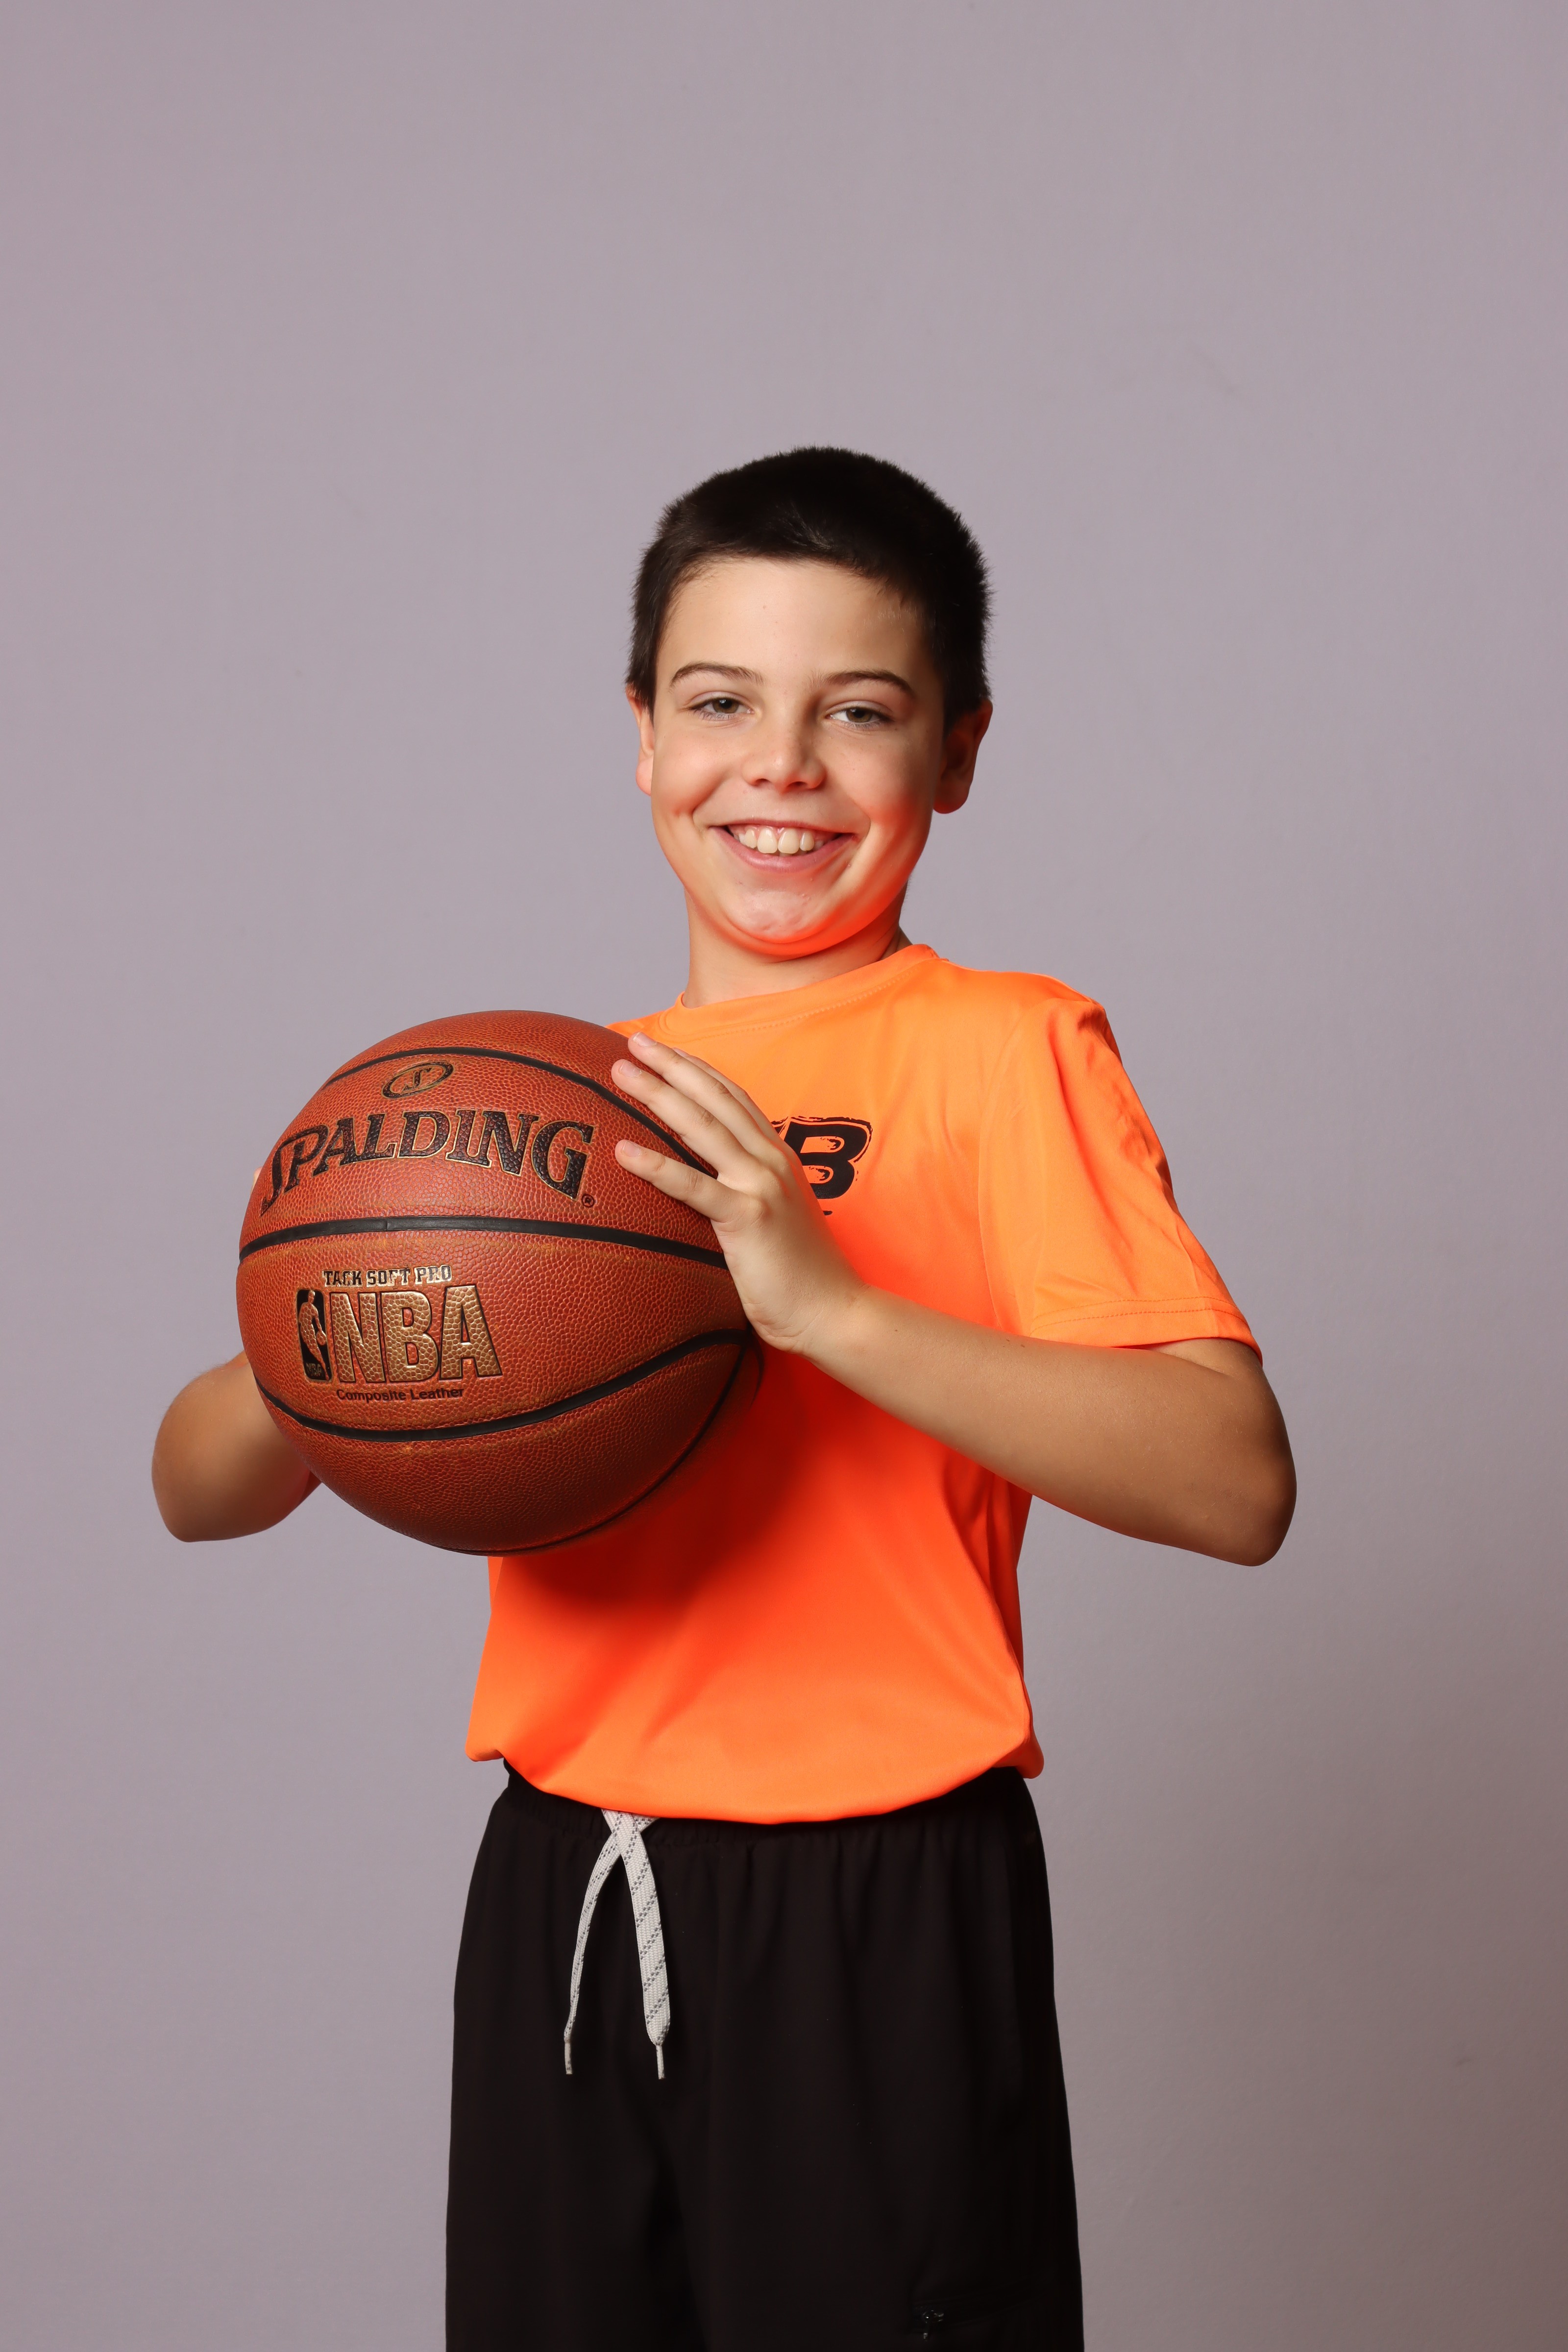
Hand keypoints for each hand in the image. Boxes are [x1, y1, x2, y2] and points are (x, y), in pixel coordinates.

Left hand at [611, 1034, 864, 1353]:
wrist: (833, 1311)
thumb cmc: (799, 1273)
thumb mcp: (775, 1216)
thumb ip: (747, 1190)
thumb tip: (707, 1184)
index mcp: (777, 1156)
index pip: (731, 1097)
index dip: (695, 1067)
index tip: (662, 1048)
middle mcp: (770, 1160)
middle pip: (713, 1098)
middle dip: (670, 1065)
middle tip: (632, 1041)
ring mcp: (760, 1185)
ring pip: (701, 1127)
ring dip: (657, 1094)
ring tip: (621, 1072)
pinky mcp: (747, 1218)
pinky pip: (694, 1186)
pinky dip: (657, 1165)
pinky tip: (623, 1151)